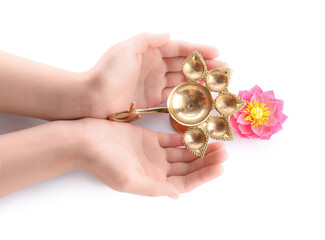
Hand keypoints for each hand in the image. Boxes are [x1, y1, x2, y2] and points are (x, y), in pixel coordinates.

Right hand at [78, 118, 227, 198]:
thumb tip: (177, 197)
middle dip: (207, 162)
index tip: (220, 168)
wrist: (86, 140)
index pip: (185, 184)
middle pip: (188, 169)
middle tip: (224, 152)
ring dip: (200, 150)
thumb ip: (153, 189)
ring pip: (183, 154)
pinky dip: (185, 138)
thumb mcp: (128, 180)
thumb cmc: (103, 162)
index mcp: (153, 183)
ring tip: (217, 143)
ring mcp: (155, 154)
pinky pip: (172, 140)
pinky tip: (198, 134)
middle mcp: (157, 170)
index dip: (204, 177)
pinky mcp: (150, 139)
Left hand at [86, 32, 225, 117]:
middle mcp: (154, 66)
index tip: (217, 52)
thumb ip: (148, 40)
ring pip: (181, 80)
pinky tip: (199, 97)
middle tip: (223, 70)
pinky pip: (172, 96)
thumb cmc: (107, 72)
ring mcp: (153, 83)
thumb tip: (169, 33)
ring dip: (199, 81)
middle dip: (204, 66)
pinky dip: (186, 96)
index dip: (198, 50)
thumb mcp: (126, 48)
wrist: (91, 98)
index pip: (179, 49)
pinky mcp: (151, 99)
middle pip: (184, 65)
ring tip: (217, 84)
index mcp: (149, 52)